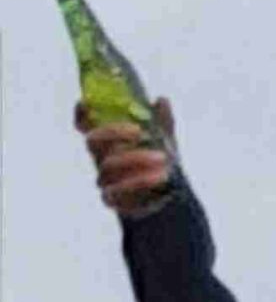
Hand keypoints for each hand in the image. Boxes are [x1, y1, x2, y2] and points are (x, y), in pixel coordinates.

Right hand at [75, 96, 176, 217]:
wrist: (168, 194)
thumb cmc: (159, 161)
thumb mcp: (164, 140)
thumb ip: (162, 122)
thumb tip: (161, 100)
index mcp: (109, 141)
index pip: (85, 126)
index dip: (81, 116)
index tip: (86, 104)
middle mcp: (101, 159)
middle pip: (93, 141)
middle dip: (114, 133)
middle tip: (139, 131)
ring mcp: (105, 180)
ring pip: (107, 169)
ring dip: (135, 161)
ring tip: (163, 160)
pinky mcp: (113, 201)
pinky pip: (117, 194)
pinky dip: (139, 185)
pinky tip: (159, 180)